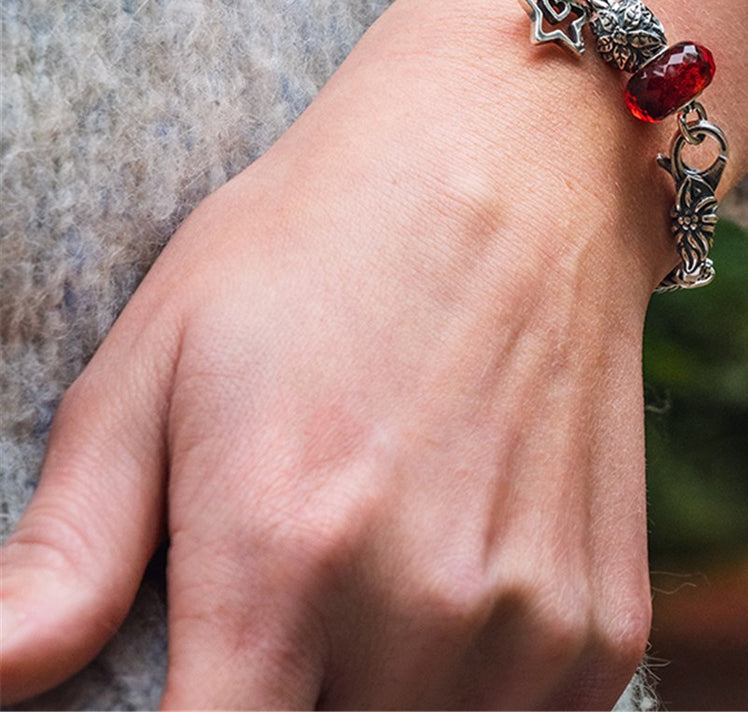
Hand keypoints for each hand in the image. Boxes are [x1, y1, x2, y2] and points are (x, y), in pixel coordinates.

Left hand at [0, 0, 663, 708]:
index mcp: (282, 557)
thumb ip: (67, 551)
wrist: (520, 163)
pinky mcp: (606, 616)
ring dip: (382, 698)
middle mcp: (422, 610)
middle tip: (283, 602)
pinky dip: (476, 688)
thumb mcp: (161, 357)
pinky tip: (456, 575)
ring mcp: (534, 619)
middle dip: (284, 700)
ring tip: (372, 574)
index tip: (195, 684)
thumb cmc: (323, 243)